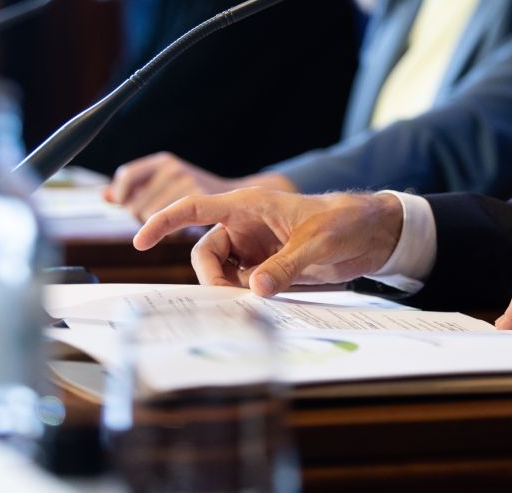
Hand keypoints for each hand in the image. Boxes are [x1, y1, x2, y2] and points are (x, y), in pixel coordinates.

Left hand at [104, 152, 238, 221]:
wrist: (236, 198)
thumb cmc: (196, 193)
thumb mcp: (165, 184)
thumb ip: (135, 189)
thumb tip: (105, 195)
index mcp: (163, 162)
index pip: (126, 176)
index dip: (122, 194)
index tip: (128, 205)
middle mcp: (173, 168)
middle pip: (133, 202)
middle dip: (138, 215)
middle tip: (156, 218)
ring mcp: (185, 182)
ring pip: (146, 215)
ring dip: (152, 226)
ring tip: (169, 224)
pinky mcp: (197, 198)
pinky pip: (165, 222)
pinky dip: (166, 231)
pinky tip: (178, 229)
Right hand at [134, 188, 403, 296]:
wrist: (371, 235)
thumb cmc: (344, 223)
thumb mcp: (317, 244)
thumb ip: (285, 267)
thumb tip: (255, 291)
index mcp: (249, 206)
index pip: (196, 207)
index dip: (164, 222)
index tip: (140, 240)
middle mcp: (245, 227)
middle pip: (205, 253)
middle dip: (210, 278)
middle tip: (232, 298)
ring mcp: (254, 248)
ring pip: (220, 272)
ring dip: (227, 290)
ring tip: (252, 302)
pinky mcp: (265, 267)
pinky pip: (240, 284)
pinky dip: (242, 297)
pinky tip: (258, 304)